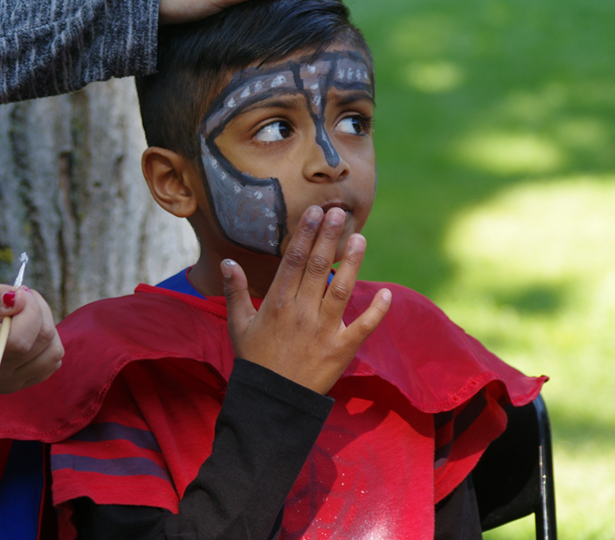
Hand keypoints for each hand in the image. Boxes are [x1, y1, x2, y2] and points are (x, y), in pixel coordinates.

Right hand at [0, 272, 63, 392]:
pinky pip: (52, 359)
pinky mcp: (18, 382)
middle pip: (42, 342)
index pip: (20, 340)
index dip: (30, 309)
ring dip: (45, 321)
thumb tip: (19, 300)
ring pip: (53, 350)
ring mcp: (5, 382)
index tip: (16, 291)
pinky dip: (46, 336)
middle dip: (38, 308)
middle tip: (16, 294)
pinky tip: (23, 325)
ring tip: (19, 309)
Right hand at [221, 206, 390, 394]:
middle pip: (318, 267)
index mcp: (277, 302)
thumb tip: (227, 262)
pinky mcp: (342, 349)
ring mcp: (324, 330)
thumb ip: (234, 291)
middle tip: (339, 213)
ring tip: (360, 239)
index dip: (305, 234)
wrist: (271, 400)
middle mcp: (302, 311)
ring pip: (341, 289)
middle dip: (329, 237)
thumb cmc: (254, 360)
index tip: (314, 212)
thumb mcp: (238, 324)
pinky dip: (377, 311)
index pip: (293, 260)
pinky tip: (387, 293)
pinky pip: (363, 326)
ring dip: (353, 262)